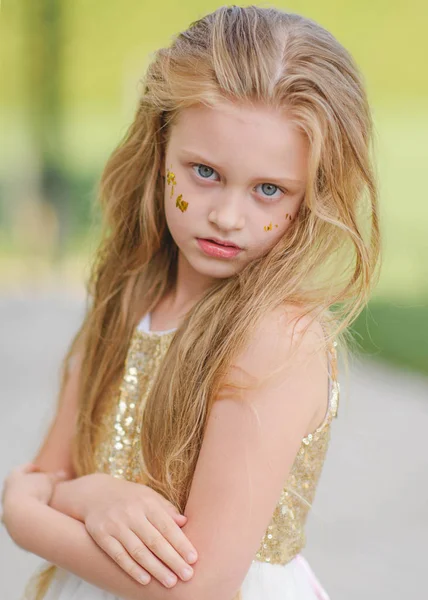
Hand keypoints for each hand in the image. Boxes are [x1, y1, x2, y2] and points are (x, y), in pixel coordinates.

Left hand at [1, 462, 67, 524]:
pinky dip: (30, 509)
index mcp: (14, 476)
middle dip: (31, 483)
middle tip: (42, 484)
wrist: (22, 515)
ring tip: (44, 499)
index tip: (40, 469)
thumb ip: (56, 476)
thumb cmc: (35, 492)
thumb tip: (64, 473)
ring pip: (20, 499)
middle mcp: (8, 490)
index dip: (32, 468)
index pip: (23, 468)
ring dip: (31, 498)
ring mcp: (8, 505)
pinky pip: (22, 511)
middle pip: (19, 484)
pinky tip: (40, 511)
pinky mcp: (12, 518)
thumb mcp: (50, 480)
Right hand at [75, 473, 197, 587]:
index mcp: (147, 503)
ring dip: (156, 568)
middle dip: (172, 560)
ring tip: (170, 582)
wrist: (94, 493)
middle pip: (155, 541)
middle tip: (187, 575)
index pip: (167, 526)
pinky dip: (132, 569)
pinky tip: (145, 580)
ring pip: (138, 551)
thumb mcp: (148, 496)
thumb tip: (185, 522)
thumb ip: (166, 509)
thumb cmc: (129, 497)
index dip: (181, 543)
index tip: (193, 559)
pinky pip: (119, 555)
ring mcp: (115, 525)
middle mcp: (132, 513)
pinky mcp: (101, 535)